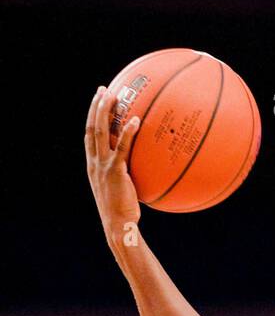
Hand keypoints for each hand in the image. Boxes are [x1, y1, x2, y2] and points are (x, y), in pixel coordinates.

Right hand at [85, 87, 140, 240]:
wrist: (118, 226)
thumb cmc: (124, 213)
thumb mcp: (122, 190)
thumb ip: (128, 175)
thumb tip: (145, 166)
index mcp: (93, 165)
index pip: (89, 135)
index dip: (92, 117)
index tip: (97, 102)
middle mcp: (94, 162)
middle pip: (91, 127)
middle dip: (96, 106)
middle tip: (103, 89)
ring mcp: (102, 166)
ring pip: (100, 132)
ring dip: (105, 111)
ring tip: (114, 95)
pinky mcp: (115, 171)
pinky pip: (121, 147)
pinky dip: (127, 132)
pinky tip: (136, 120)